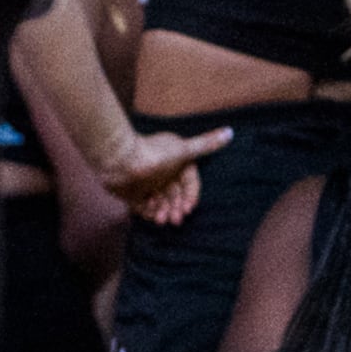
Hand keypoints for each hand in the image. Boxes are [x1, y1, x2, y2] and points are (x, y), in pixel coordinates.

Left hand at [99, 122, 232, 226]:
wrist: (119, 160)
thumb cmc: (154, 154)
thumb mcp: (184, 150)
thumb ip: (206, 144)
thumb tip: (231, 132)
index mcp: (176, 163)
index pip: (189, 183)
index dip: (191, 196)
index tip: (188, 207)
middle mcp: (163, 173)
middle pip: (176, 195)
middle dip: (177, 208)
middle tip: (175, 220)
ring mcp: (148, 184)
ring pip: (161, 203)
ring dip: (164, 212)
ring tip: (162, 220)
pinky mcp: (133, 193)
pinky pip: (144, 207)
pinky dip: (149, 212)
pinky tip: (151, 215)